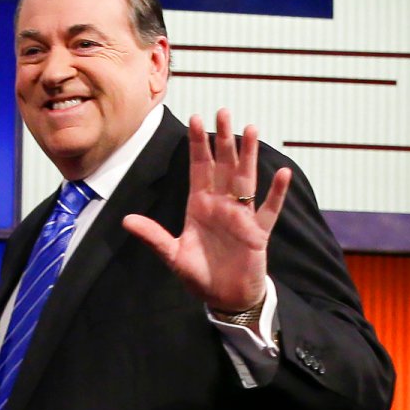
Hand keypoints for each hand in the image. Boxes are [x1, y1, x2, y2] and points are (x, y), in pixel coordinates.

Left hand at [122, 108, 291, 312]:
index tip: (196, 119)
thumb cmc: (199, 275)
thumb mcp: (173, 255)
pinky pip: (268, 209)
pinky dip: (276, 193)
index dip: (198, 144)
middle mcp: (221, 204)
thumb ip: (154, 237)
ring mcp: (241, 216)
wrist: (224, 298)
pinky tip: (283, 174)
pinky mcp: (257, 233)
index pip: (198, 168)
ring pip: (246, 179)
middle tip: (223, 111)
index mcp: (199, 205)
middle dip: (223, 139)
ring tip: (252, 129)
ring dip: (249, 155)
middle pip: (223, 165)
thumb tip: (126, 220)